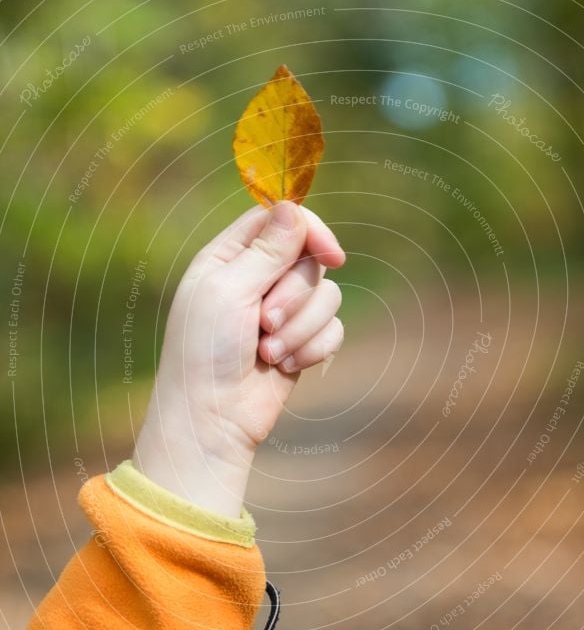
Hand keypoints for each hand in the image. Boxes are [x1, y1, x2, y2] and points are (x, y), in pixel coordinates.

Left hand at [132, 201, 344, 515]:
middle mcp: (258, 280)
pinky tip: (286, 366)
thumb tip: (295, 209)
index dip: (311, 231)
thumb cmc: (205, 353)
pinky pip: (332, 329)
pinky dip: (313, 349)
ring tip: (268, 353)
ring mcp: (282, 313)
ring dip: (301, 328)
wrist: (213, 420)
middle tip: (264, 323)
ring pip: (327, 296)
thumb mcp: (229, 292)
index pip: (281, 221)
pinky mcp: (300, 342)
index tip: (332, 254)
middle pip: (309, 260)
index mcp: (229, 257)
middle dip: (295, 296)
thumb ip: (266, 251)